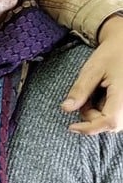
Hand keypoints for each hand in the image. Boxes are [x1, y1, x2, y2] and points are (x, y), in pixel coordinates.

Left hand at [63, 15, 122, 133]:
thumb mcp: (92, 69)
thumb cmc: (111, 54)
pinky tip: (102, 93)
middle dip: (91, 115)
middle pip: (109, 124)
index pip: (109, 122)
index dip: (89, 128)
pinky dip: (103, 108)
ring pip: (111, 120)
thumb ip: (80, 90)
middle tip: (84, 96)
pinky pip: (115, 114)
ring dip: (97, 111)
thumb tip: (66, 109)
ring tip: (95, 90)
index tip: (71, 127)